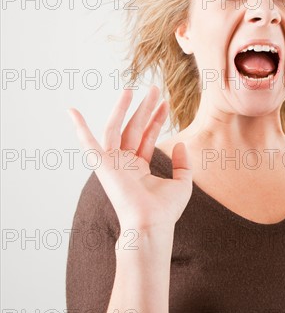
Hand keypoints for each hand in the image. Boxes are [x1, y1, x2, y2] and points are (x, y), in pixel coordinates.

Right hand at [67, 85, 192, 231]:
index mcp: (139, 168)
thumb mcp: (182, 182)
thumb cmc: (166, 210)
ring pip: (117, 129)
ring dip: (123, 109)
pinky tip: (72, 111)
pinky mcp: (103, 166)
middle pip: (134, 128)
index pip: (147, 136)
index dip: (156, 119)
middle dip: (144, 108)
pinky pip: (89, 144)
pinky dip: (79, 128)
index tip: (164, 102)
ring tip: (132, 88)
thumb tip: (180, 144)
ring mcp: (113, 164)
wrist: (153, 224)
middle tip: (153, 88)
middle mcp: (125, 164)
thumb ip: (183, 163)